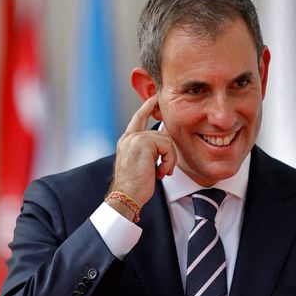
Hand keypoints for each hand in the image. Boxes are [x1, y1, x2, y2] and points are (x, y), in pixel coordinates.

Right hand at [108, 95, 176, 214]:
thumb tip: (165, 140)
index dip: (148, 106)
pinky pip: (167, 146)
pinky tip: (161, 172)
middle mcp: (129, 137)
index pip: (139, 117)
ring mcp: (135, 138)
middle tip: (166, 168)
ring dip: (169, 159)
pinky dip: (169, 161)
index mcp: (127, 140)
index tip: (155, 98)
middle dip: (169, 151)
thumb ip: (150, 149)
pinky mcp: (143, 142)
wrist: (126, 196)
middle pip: (161, 131)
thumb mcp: (143, 163)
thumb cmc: (136, 185)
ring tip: (162, 172)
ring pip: (166, 140)